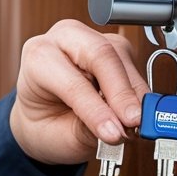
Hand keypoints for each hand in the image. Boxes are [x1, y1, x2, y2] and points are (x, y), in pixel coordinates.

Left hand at [9, 19, 147, 163]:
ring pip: (122, 57)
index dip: (97, 109)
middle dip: (121, 92)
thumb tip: (118, 129)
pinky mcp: (114, 46)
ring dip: (133, 94)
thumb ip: (88, 132)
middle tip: (134, 122)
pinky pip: (133, 64)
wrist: (42, 117)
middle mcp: (64, 40)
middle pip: (100, 55)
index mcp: (38, 58)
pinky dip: (138, 92)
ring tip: (134, 125)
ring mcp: (92, 39)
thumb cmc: (45, 122)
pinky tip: (134, 112)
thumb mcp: (58, 136)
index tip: (114, 133)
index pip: (72, 81)